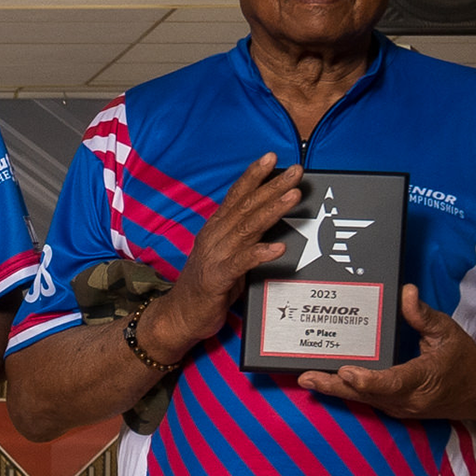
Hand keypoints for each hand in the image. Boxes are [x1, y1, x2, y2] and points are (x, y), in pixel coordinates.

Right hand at [146, 155, 304, 356]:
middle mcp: (214, 238)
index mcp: (215, 230)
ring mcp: (215, 257)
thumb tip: (270, 220)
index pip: (235, 197)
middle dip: (272, 187)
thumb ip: (244, 237)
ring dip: (271, 211)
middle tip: (295, 171)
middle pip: (245, 207)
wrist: (179, 316)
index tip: (272, 158)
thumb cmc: (206, 287)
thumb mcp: (226, 255)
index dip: (253, 176)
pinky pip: (241, 263)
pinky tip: (278, 247)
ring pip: (247, 228)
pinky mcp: (217, 279)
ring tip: (293, 197)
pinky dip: (259, 253)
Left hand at [298, 286, 475, 421]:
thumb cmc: (464, 361)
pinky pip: (366, 400)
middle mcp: (409, 399)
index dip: (367, 380)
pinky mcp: (393, 408)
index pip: (392, 383)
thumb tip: (406, 293)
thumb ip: (423, 316)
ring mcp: (400, 407)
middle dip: (334, 386)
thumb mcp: (447, 333)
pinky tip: (326, 382)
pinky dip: (347, 392)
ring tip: (306, 378)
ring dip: (334, 390)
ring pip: (362, 400)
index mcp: (424, 380)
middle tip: (306, 377)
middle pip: (367, 394)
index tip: (347, 371)